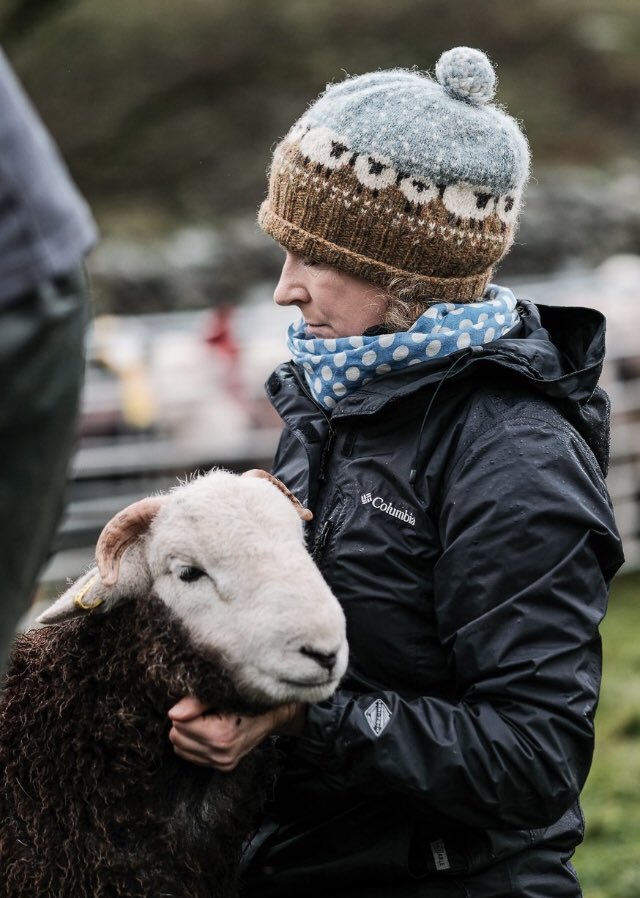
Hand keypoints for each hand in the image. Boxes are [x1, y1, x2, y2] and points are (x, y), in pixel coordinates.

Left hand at [168, 697, 306, 770]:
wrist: (275, 713)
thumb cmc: (250, 698)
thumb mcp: (225, 694)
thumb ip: (197, 703)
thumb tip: (173, 714)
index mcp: (222, 735)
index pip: (179, 723)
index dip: (187, 708)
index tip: (202, 702)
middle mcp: (222, 754)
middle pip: (177, 737)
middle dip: (185, 721)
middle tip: (205, 711)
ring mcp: (223, 764)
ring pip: (180, 749)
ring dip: (188, 733)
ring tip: (208, 720)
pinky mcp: (223, 767)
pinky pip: (191, 756)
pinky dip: (194, 743)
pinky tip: (210, 731)